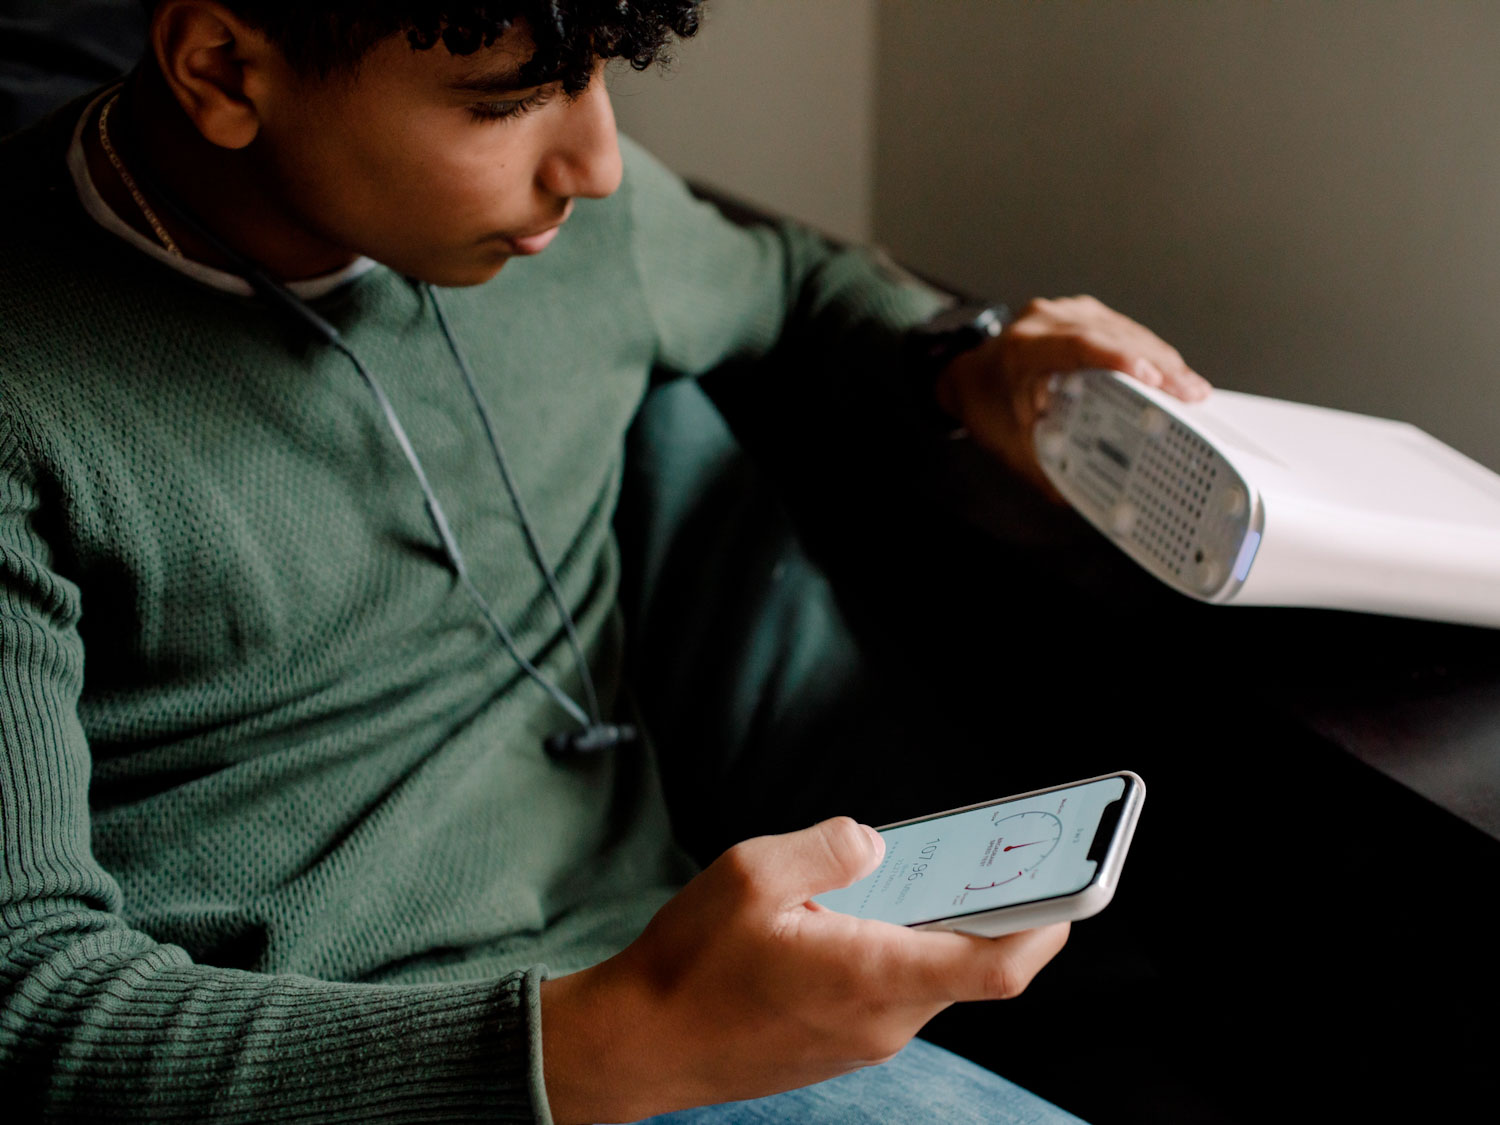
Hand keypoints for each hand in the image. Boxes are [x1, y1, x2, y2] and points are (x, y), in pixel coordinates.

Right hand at [539, 817, 1068, 1123]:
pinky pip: (892, 993)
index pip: (998, 964)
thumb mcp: (752, 873)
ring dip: (935, 929)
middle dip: (987, 909)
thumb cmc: (689, 962)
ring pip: (929, 978)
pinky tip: (857, 916)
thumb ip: (828, 847)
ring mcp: (861, 1040)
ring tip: (914, 873)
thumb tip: (877, 844)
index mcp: (874, 975)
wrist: (638, 1046)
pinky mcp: (838, 1046)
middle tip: (990, 852)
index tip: (1079, 884)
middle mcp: (882, 1019)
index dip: (1049, 924)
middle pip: (969, 965)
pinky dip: (898, 951)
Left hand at [935, 295, 1210, 495]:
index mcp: (1022, 349)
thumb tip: (1080, 500)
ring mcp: (1064, 312)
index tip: (1154, 378)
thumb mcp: (1011, 444)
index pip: (1077, 345)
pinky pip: (1121, 328)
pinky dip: (1148, 351)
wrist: (966, 376)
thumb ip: (1045, 470)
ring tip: (1190, 388)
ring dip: (1160, 358)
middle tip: (1190, 394)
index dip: (1119, 359)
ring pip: (1122, 328)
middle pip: (1111, 335)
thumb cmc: (985, 404)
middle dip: (1158, 365)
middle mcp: (1044, 322)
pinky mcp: (1080, 314)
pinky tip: (1170, 373)